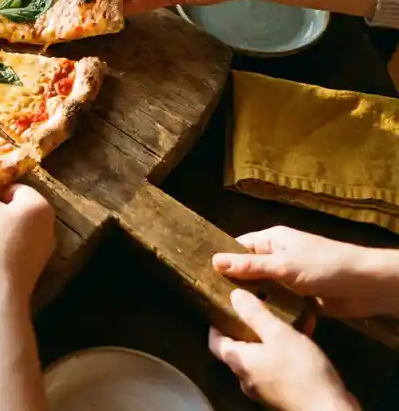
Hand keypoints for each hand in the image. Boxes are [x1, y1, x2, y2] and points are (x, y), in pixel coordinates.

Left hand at [209, 289, 357, 410]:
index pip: (215, 341)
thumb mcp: (279, 335)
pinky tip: (304, 333)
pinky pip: (279, 365)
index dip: (217, 323)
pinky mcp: (284, 393)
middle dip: (248, 327)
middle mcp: (247, 377)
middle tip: (259, 307)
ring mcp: (265, 388)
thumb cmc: (300, 372)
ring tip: (285, 317)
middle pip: (239, 348)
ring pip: (262, 356)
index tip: (227, 306)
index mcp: (238, 362)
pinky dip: (286, 349)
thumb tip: (234, 296)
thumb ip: (255, 314)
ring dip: (272, 336)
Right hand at [213, 226, 398, 318]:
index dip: (222, 259)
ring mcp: (289, 279)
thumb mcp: (282, 265)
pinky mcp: (300, 298)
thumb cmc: (323, 266)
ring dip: (253, 301)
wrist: (364, 286)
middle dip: (234, 284)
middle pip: (248, 270)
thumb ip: (249, 266)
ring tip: (226, 315)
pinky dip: (270, 312)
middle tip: (211, 301)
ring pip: (263, 290)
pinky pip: (278, 304)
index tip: (201, 274)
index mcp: (272, 240)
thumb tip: (214, 260)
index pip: (239, 247)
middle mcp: (277, 257)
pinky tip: (253, 324)